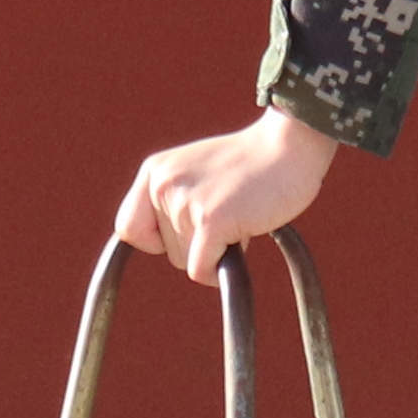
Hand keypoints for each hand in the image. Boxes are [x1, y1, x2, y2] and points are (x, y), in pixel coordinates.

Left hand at [118, 109, 337, 281]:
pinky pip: (201, 271)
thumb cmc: (250, 164)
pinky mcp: (211, 220)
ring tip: (240, 215)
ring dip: (217, 250)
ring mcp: (185, 202)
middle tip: (229, 212)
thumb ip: (173, 198)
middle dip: (199, 243)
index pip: (128, 229)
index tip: (185, 234)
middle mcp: (163, 185)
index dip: (156, 241)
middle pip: (166, 251)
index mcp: (154, 172)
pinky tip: (240, 241)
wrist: (289, 145)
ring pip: (187, 262)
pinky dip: (220, 271)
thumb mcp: (195, 171)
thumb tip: (161, 246)